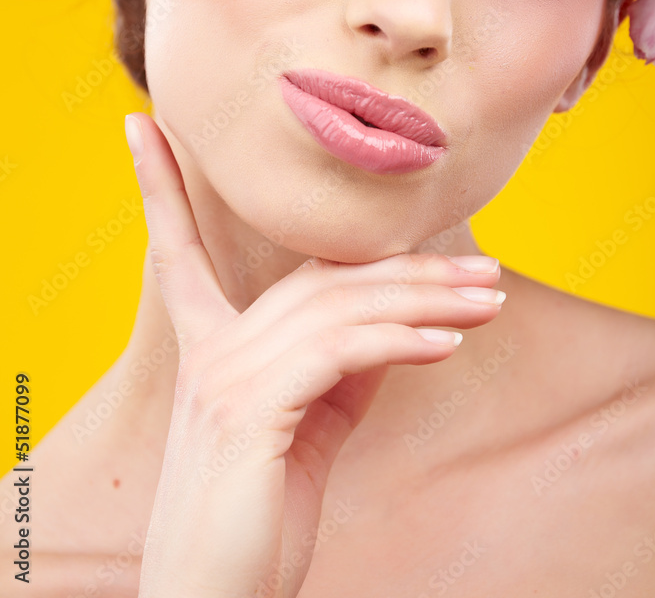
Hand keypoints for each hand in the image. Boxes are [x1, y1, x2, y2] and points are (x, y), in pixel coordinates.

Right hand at [124, 112, 503, 597]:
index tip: (143, 125)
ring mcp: (223, 374)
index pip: (178, 244)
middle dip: (407, 268)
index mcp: (207, 342)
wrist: (216, 594)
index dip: (158, 184)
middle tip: (483, 273)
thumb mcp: (304, 422)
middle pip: (317, 277)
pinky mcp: (248, 408)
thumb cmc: (257, 509)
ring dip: (424, 300)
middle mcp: (208, 347)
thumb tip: (396, 319)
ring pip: (336, 305)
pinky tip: (447, 342)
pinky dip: (399, 340)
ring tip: (488, 302)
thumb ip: (336, 362)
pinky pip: (337, 353)